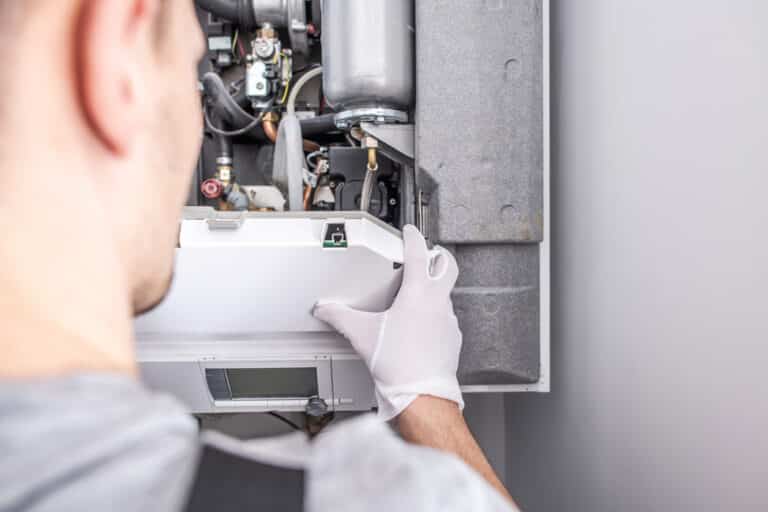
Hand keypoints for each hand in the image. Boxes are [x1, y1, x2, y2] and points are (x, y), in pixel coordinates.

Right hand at [313, 225, 463, 419]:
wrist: (422, 394)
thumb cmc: (399, 365)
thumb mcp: (362, 335)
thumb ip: (340, 317)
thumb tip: (325, 309)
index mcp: (418, 293)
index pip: (419, 253)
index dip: (414, 237)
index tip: (410, 232)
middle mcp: (438, 302)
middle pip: (447, 265)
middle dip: (439, 255)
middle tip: (428, 253)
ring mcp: (449, 320)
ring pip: (446, 293)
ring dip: (435, 287)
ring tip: (417, 294)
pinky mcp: (452, 337)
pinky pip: (446, 317)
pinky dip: (436, 314)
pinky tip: (421, 325)